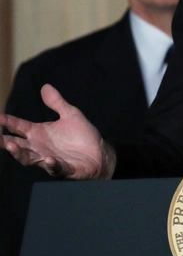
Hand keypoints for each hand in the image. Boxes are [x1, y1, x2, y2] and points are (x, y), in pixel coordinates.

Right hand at [0, 84, 114, 178]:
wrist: (100, 153)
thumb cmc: (82, 135)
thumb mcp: (70, 115)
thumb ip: (57, 103)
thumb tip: (45, 86)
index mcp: (39, 133)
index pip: (18, 126)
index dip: (7, 121)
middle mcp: (39, 147)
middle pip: (17, 144)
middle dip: (4, 141)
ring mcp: (48, 159)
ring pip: (28, 159)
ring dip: (19, 153)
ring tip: (11, 145)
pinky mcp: (62, 168)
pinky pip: (54, 168)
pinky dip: (50, 164)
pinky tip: (48, 159)